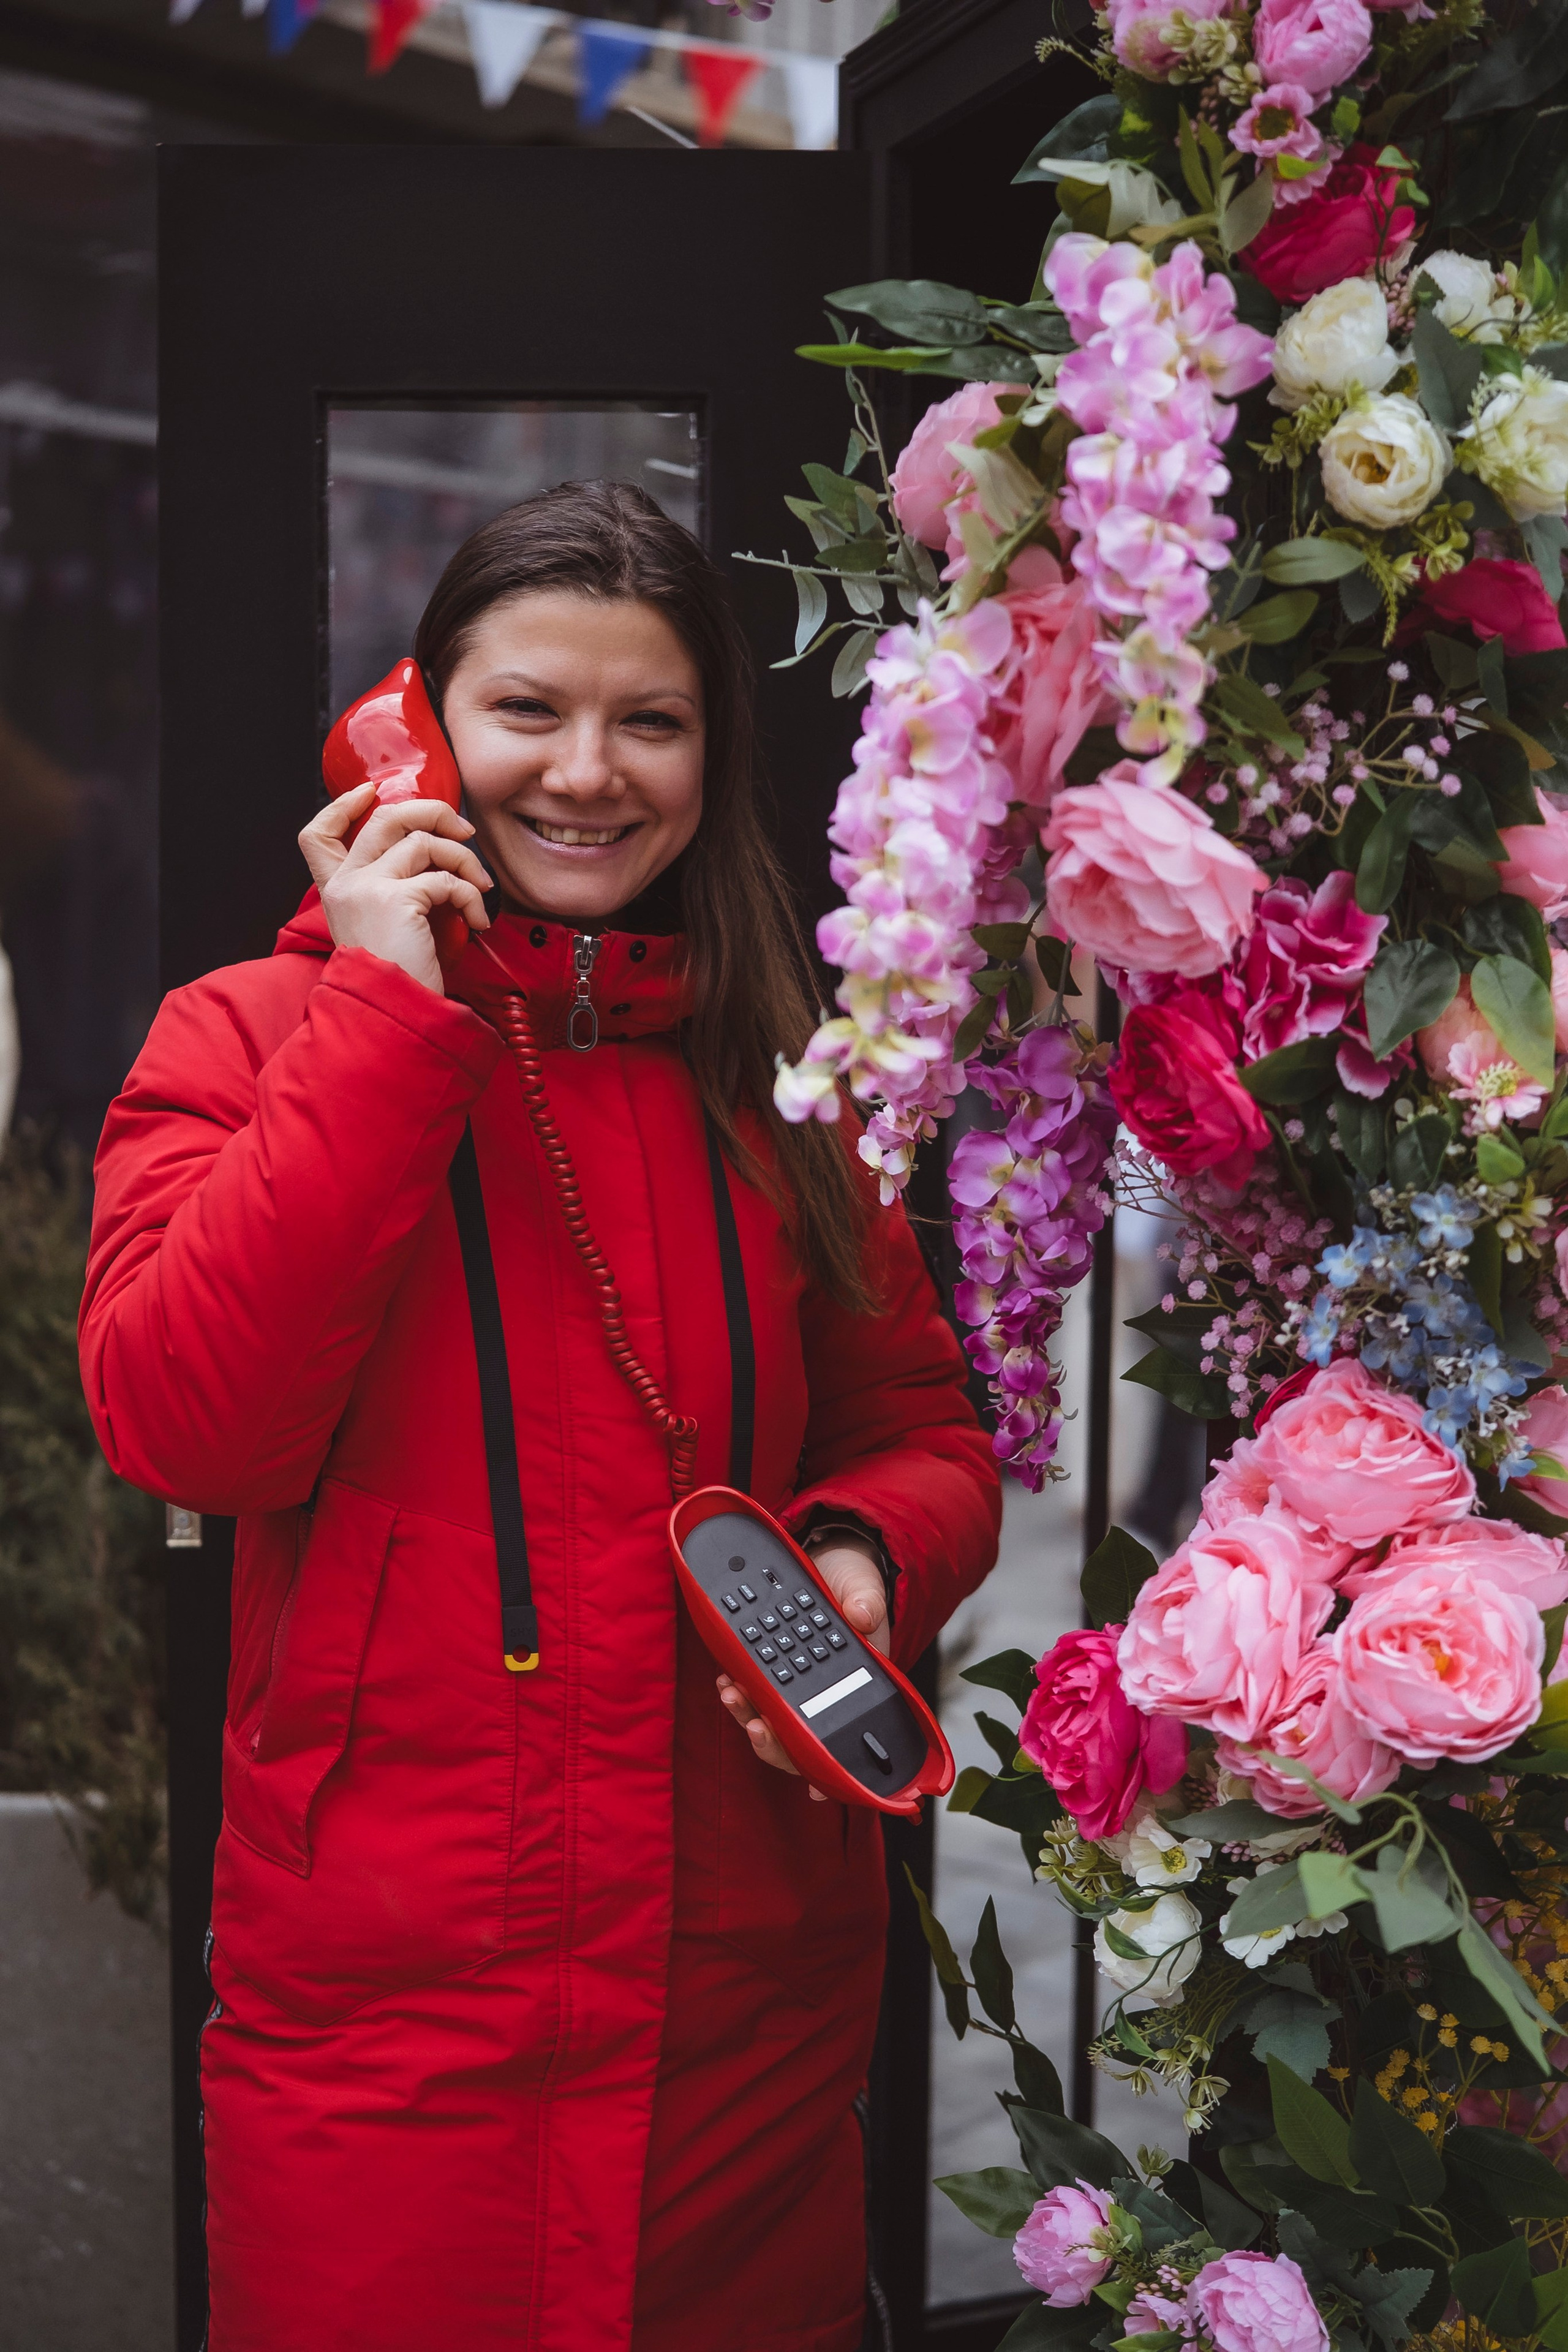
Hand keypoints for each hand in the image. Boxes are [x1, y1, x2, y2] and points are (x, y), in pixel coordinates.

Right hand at [299, 782, 490, 994]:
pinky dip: (472, 895)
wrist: (391, 1016)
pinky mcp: (397, 899)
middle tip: (463, 830)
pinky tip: (477, 920)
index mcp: (336, 891)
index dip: (342, 806)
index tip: (369, 793)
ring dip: (464, 860)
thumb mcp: (382, 930)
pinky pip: (446, 879)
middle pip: (384, 818)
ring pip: (423, 842)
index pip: (318, 834)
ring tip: (480, 887)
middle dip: (432, 812)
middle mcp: (346, 884)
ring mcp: (368, 887)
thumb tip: (433, 861)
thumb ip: (391, 894)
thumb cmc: (395, 981)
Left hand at [717, 1536, 888, 1801]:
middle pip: (800, 1742)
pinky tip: (727, 1681)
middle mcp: (825, 1694)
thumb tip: (862, 1615)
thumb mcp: (865, 1588)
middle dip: (775, 1743)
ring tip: (731, 1694)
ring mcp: (797, 1684)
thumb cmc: (854, 1584)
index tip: (814, 1786)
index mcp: (857, 1687)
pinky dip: (740, 1694)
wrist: (831, 1562)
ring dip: (749, 1717)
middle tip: (756, 1727)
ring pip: (773, 1722)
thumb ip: (867, 1601)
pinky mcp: (773, 1668)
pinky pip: (755, 1693)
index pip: (843, 1737)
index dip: (828, 1767)